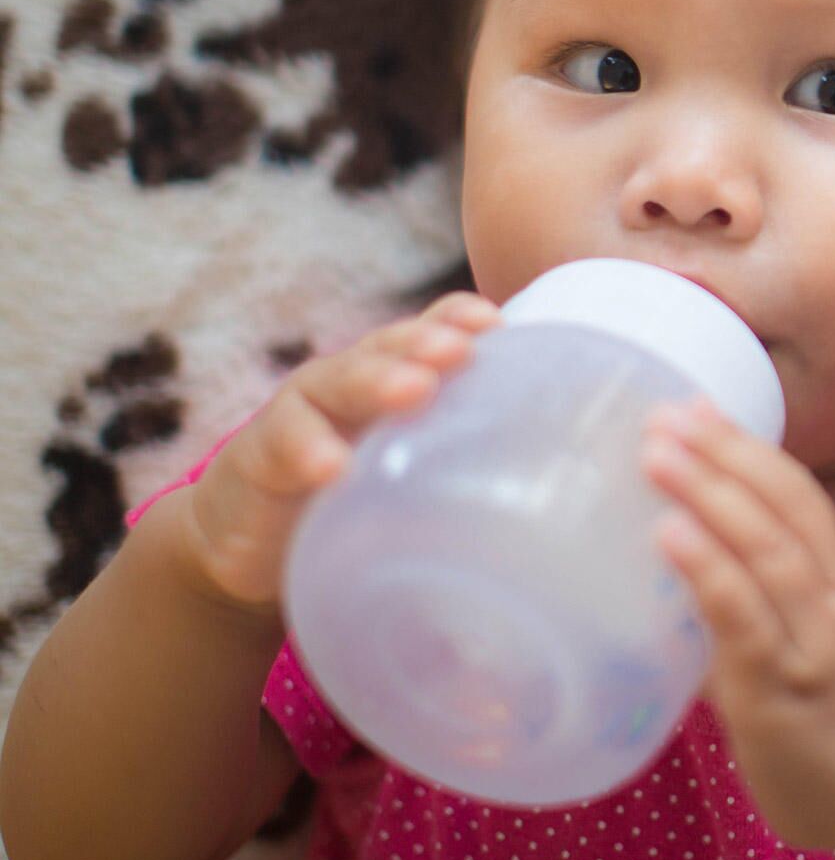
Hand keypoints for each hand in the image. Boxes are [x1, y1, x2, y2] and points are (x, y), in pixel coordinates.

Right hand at [180, 292, 498, 611]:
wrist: (250, 539)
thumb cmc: (352, 498)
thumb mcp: (412, 477)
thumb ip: (466, 467)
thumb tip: (559, 488)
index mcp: (393, 382)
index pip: (428, 336)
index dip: (457, 321)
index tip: (497, 324)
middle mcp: (349, 386)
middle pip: (387, 350)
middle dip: (425, 343)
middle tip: (461, 349)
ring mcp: (301, 416)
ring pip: (336, 384)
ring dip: (375, 382)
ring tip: (413, 388)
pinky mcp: (259, 459)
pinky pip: (282, 447)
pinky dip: (307, 451)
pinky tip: (330, 465)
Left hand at [642, 400, 834, 852]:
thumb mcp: (819, 642)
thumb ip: (761, 605)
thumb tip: (676, 570)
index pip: (799, 494)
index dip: (747, 446)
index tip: (694, 405)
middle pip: (782, 507)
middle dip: (722, 454)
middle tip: (661, 414)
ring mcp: (815, 646)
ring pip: (766, 551)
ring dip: (709, 496)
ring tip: (657, 455)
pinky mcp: (785, 693)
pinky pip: (744, 620)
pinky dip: (708, 570)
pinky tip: (670, 537)